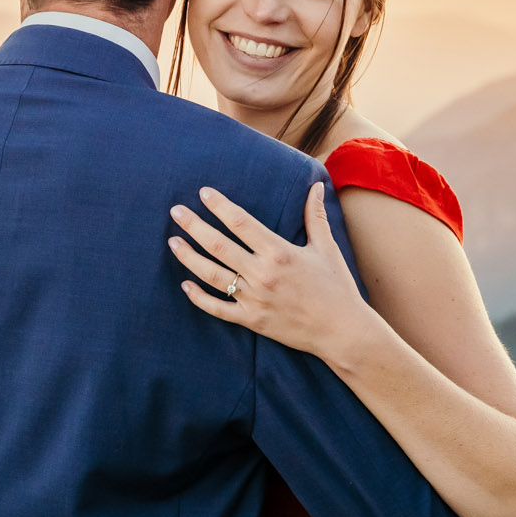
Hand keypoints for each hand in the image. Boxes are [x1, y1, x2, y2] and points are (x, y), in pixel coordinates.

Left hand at [168, 182, 381, 365]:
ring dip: (189, 257)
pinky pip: (218, 309)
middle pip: (218, 245)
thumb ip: (315, 216)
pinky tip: (185, 284)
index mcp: (279, 252)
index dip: (219, 206)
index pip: (241, 222)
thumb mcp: (326, 248)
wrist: (342, 331)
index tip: (203, 193)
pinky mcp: (252, 321)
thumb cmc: (336, 287)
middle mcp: (263, 274)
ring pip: (212, 275)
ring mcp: (255, 299)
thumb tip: (315, 185)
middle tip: (175, 211)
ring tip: (173, 242)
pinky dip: (199, 297)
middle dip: (194, 226)